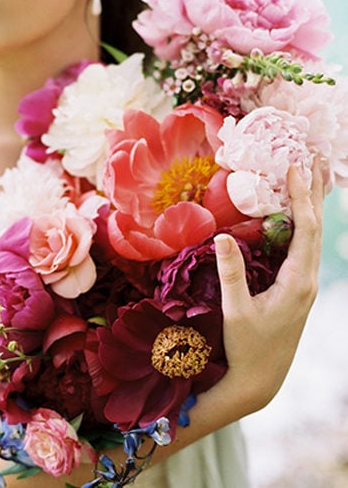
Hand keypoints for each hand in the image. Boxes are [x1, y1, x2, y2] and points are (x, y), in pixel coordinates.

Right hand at [214, 161, 322, 412]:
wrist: (261, 379)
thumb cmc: (247, 347)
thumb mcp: (235, 310)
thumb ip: (231, 273)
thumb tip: (222, 235)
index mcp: (297, 282)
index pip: (305, 230)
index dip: (301, 197)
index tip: (296, 168)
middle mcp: (307, 280)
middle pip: (316, 227)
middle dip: (315, 193)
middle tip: (316, 159)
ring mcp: (305, 285)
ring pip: (313, 236)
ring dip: (312, 205)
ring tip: (311, 178)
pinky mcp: (296, 288)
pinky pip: (304, 247)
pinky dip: (303, 223)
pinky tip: (297, 215)